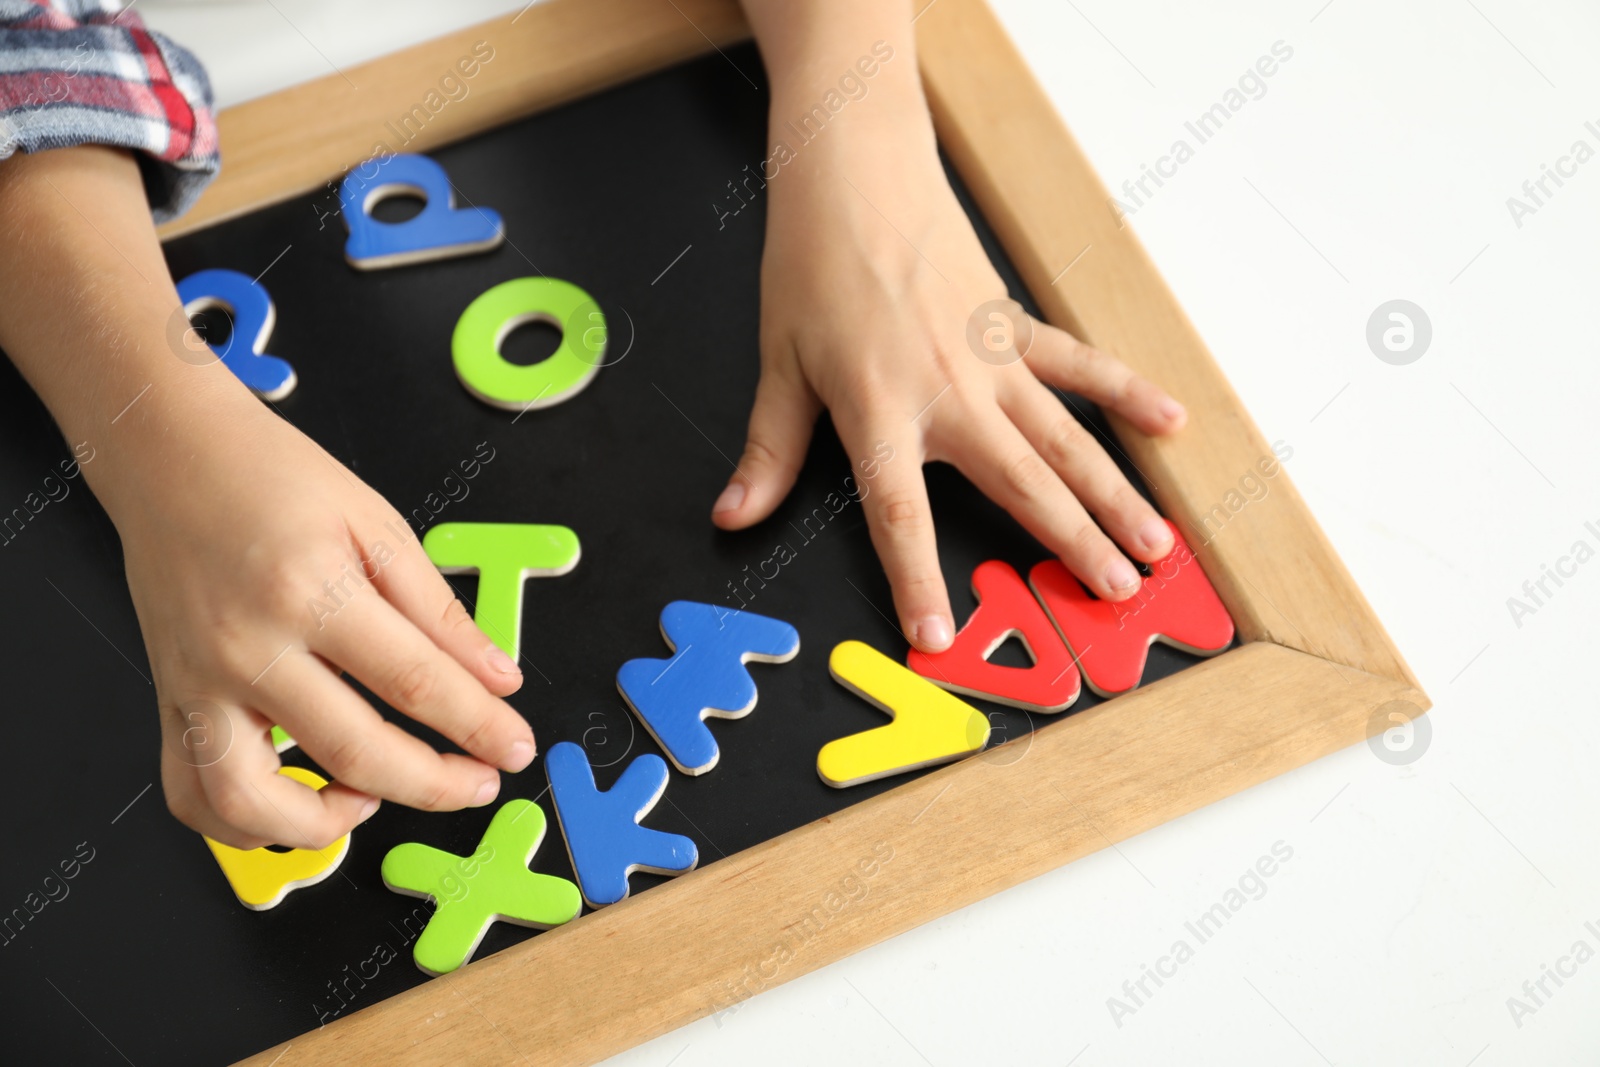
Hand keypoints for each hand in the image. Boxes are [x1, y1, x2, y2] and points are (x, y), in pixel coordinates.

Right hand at [110, 394, 534, 849]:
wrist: (169, 453)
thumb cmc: (272, 478)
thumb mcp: (377, 524)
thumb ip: (440, 613)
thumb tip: (500, 679)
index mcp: (309, 591)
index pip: (416, 685)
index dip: (479, 726)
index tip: (516, 748)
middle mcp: (246, 647)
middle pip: (354, 753)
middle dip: (434, 784)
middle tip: (479, 783)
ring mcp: (197, 682)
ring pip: (252, 802)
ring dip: (326, 826)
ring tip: (374, 798)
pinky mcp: (168, 700)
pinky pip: (194, 795)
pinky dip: (248, 824)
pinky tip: (301, 801)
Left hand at [711, 101, 1185, 652]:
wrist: (855, 172)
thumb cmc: (811, 266)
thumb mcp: (777, 365)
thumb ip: (768, 452)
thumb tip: (733, 516)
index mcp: (880, 411)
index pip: (901, 514)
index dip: (917, 578)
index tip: (939, 636)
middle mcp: (948, 393)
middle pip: (1018, 483)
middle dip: (1070, 544)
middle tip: (1117, 595)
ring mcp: (991, 359)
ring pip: (1064, 438)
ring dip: (1114, 493)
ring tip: (1156, 543)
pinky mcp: (1012, 325)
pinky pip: (1077, 366)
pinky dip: (1124, 392)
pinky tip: (1170, 421)